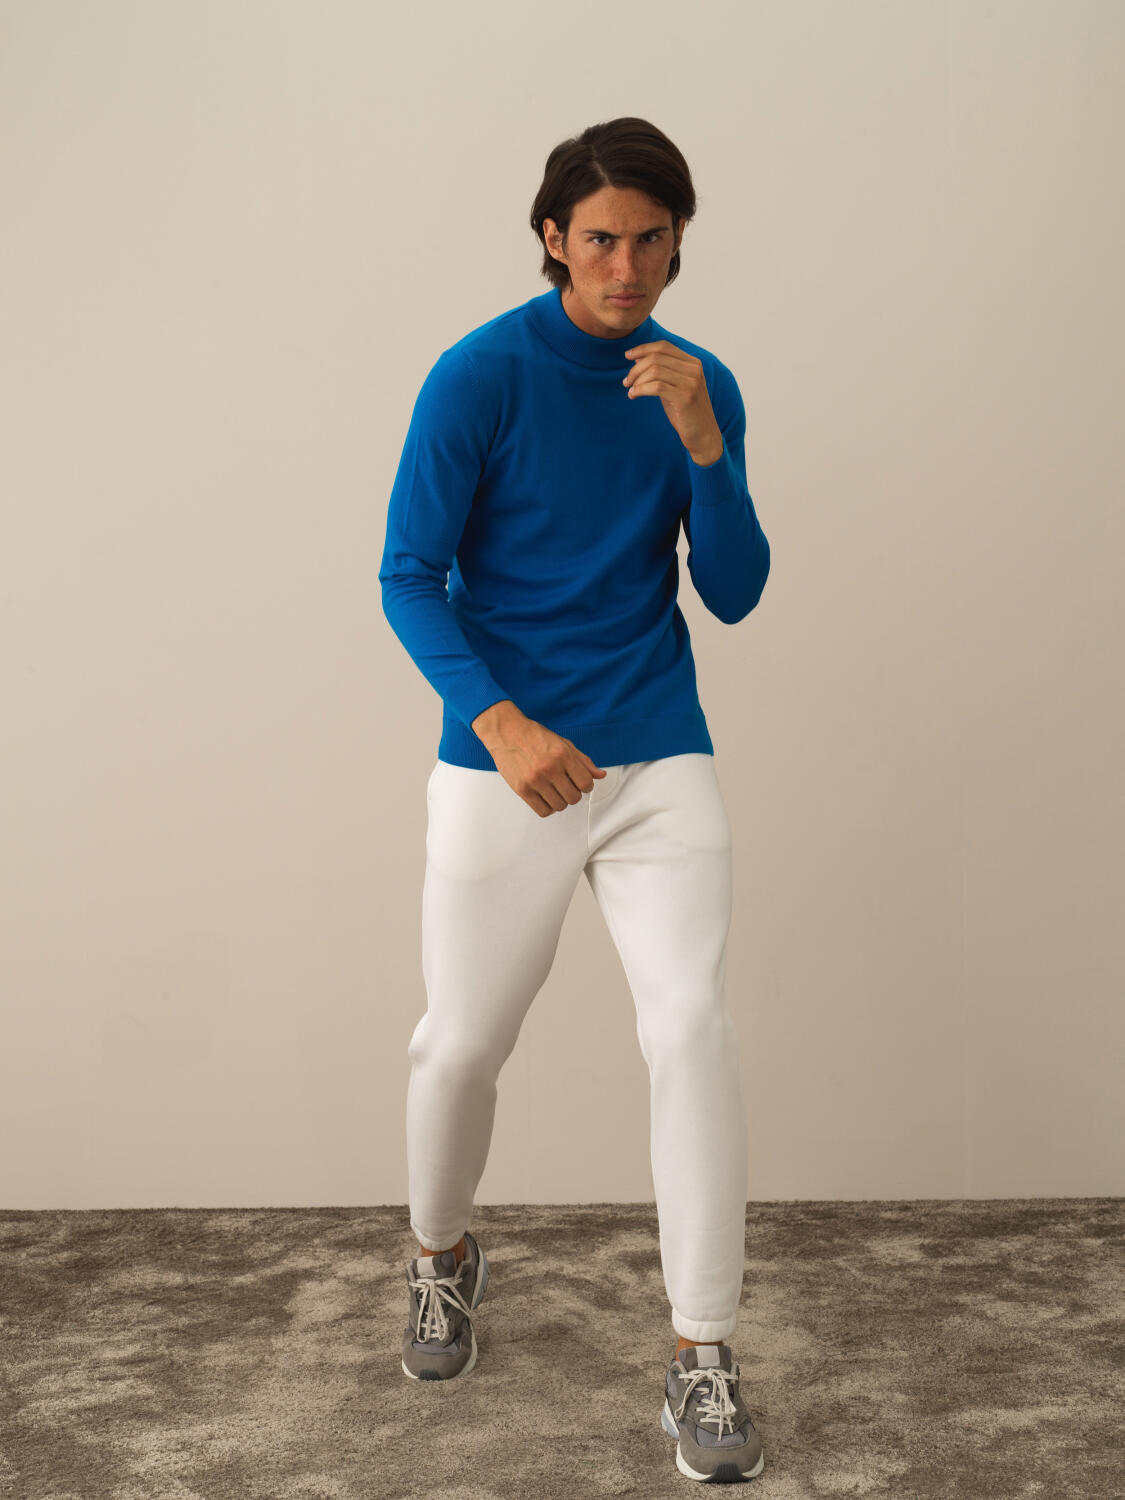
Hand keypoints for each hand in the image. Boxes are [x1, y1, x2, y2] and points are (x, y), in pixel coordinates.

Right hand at [476, 708, 606, 816]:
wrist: (507, 733)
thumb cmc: (535, 736)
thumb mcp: (563, 744)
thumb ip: (583, 761)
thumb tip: (600, 775)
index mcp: (562, 755)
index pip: (586, 783)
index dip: (587, 786)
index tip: (581, 784)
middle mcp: (549, 768)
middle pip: (574, 797)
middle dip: (573, 793)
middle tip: (566, 785)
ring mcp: (535, 780)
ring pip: (560, 806)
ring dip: (560, 801)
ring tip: (554, 790)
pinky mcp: (522, 789)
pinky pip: (543, 811)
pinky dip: (548, 807)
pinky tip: (545, 796)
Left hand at [623, 340, 722, 461]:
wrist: (703, 434)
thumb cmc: (686, 411)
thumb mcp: (673, 387)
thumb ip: (660, 372)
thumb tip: (637, 357)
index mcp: (692, 363)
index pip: (664, 346)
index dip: (643, 349)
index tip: (627, 355)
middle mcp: (694, 369)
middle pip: (656, 357)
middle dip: (636, 368)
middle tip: (626, 381)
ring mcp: (691, 383)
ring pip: (655, 370)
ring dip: (637, 380)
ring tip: (630, 390)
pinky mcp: (685, 397)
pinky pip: (656, 387)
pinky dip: (640, 389)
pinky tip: (634, 395)